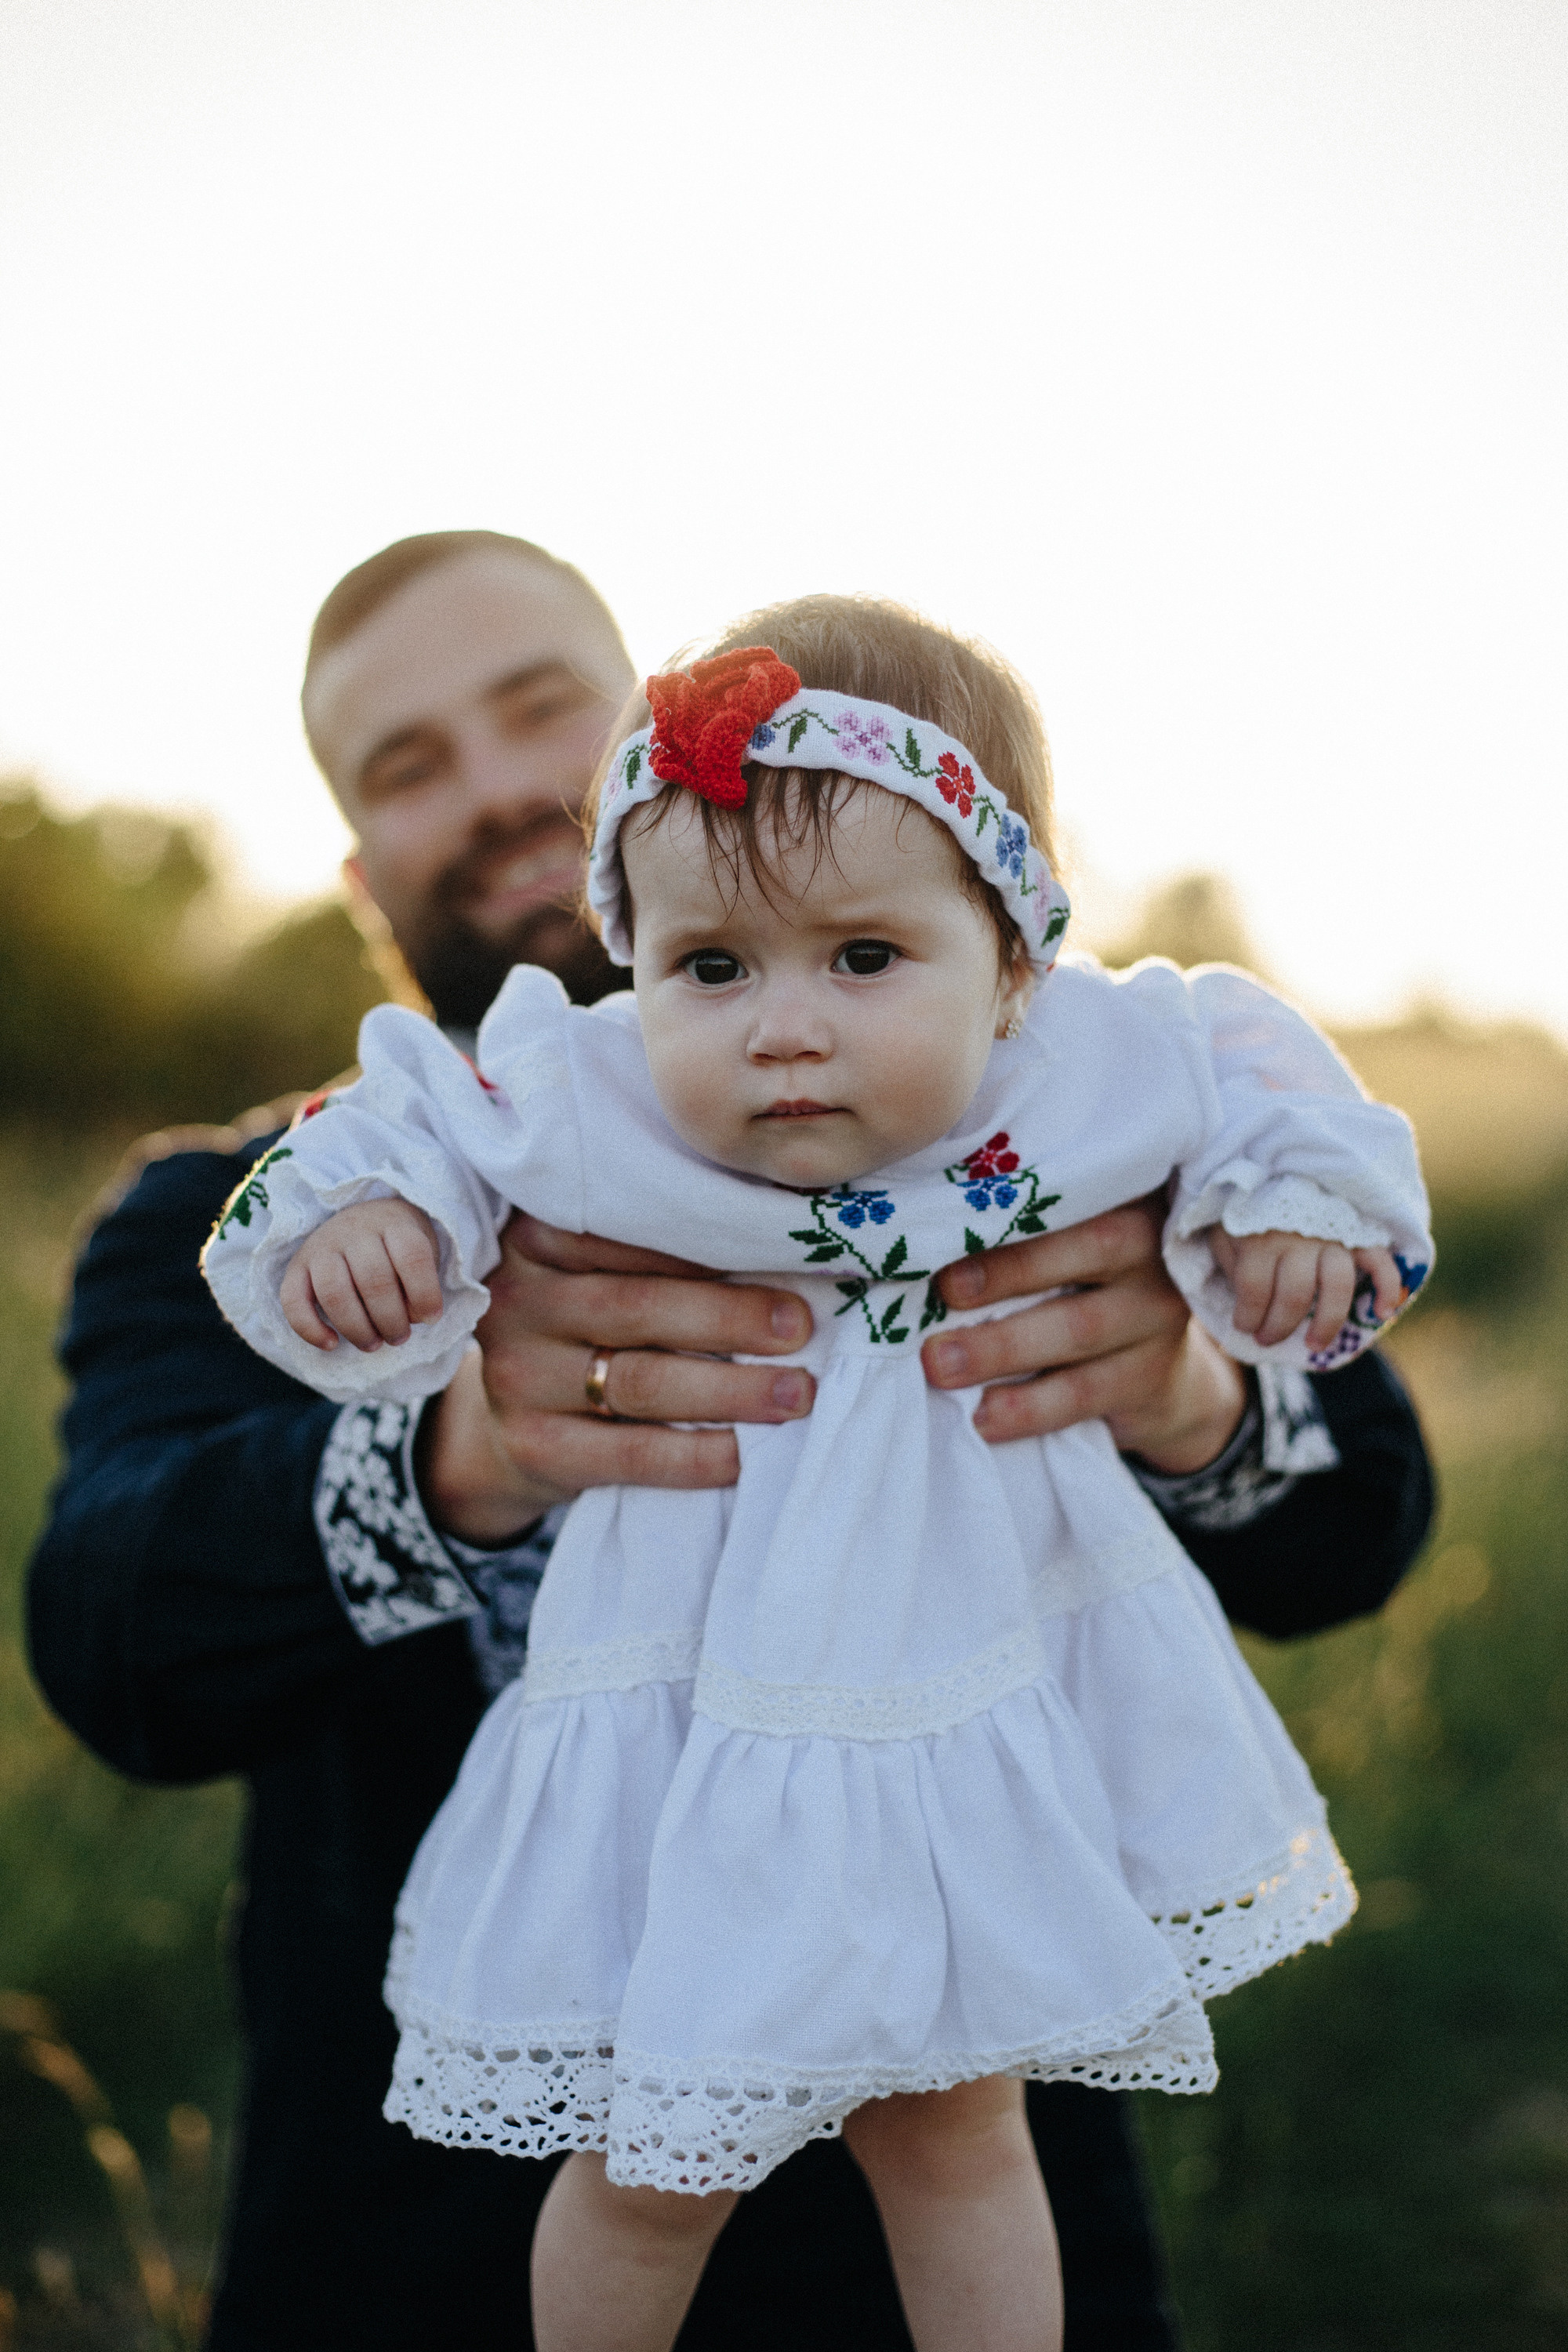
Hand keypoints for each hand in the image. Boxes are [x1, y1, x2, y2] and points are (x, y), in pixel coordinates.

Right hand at [280, 1200, 442, 1352]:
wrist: (361, 1220)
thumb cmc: (397, 1248)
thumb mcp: (420, 1254)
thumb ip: (420, 1285)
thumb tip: (411, 1318)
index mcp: (393, 1223)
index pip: (412, 1256)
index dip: (425, 1293)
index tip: (431, 1318)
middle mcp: (355, 1230)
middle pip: (374, 1280)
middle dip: (391, 1320)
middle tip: (399, 1338)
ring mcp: (322, 1246)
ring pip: (335, 1293)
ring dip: (357, 1329)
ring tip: (373, 1344)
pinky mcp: (296, 1266)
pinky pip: (293, 1301)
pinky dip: (310, 1329)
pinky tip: (331, 1344)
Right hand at [415, 1212, 816, 1543]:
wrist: (511, 1417)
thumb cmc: (585, 1323)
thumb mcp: (597, 1269)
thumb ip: (658, 1249)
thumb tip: (780, 1245)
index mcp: (535, 1236)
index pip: (626, 1230)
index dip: (708, 1241)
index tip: (780, 1248)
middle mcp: (518, 1300)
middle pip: (638, 1307)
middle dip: (730, 1318)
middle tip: (800, 1326)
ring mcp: (518, 1376)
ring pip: (641, 1382)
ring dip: (730, 1390)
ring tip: (795, 1393)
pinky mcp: (534, 1445)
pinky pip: (632, 1454)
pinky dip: (698, 1456)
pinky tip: (747, 1453)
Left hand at [920, 1196, 1248, 1473]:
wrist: (1159, 1370)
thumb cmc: (1082, 1286)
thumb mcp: (1066, 1245)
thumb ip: (1018, 1228)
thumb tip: (922, 1232)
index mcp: (1125, 1201)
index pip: (1076, 1192)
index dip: (1016, 1211)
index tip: (953, 1225)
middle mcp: (1152, 1251)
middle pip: (1087, 1249)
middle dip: (1007, 1273)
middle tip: (940, 1294)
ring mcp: (1159, 1316)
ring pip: (1078, 1329)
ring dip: (1002, 1348)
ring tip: (941, 1366)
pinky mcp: (1151, 1379)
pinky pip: (1085, 1394)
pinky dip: (1030, 1408)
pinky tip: (985, 1417)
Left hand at [1208, 1228, 1403, 1350]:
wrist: (1279, 1170)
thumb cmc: (1247, 1210)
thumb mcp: (1224, 1231)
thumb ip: (1229, 1261)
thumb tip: (1242, 1303)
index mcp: (1260, 1236)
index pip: (1254, 1289)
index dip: (1247, 1316)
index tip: (1242, 1326)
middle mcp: (1299, 1237)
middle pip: (1295, 1295)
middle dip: (1278, 1327)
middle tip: (1267, 1339)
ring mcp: (1332, 1236)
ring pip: (1337, 1286)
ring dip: (1327, 1323)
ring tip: (1313, 1345)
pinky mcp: (1358, 1234)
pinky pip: (1380, 1261)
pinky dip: (1387, 1286)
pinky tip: (1382, 1312)